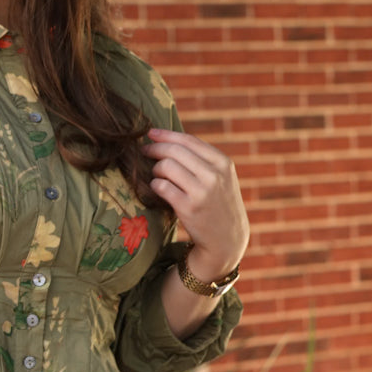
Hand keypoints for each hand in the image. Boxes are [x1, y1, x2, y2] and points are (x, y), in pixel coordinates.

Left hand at [142, 128, 249, 280]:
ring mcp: (201, 192)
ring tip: (156, 174)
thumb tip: (168, 138)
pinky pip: (162, 186)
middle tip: (144, 151)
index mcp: (222, 162)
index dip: (166, 134)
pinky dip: (155, 185)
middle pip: (174, 151)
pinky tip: (157, 188)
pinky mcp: (188, 208)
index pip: (188, 140)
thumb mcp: (222, 176)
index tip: (150, 133)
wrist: (227, 238)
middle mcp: (214, 175)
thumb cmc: (219, 202)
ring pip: (166, 167)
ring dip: (155, 169)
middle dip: (155, 149)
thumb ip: (202, 158)